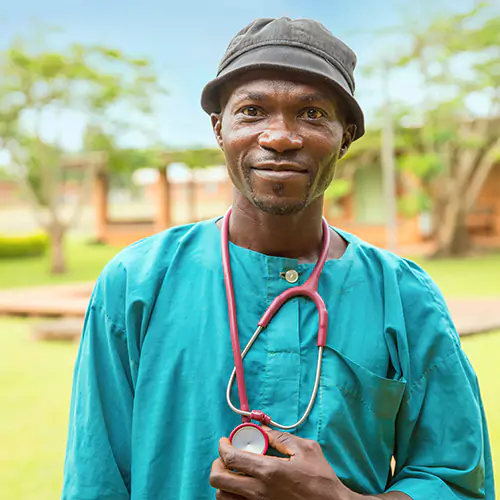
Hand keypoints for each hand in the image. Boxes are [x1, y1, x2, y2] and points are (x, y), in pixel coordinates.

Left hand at [210, 427, 353, 499]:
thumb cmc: (321, 480)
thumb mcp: (306, 449)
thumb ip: (280, 438)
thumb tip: (262, 430)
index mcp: (268, 471)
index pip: (230, 458)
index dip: (223, 446)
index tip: (225, 441)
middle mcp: (258, 492)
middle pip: (218, 480)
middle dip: (218, 464)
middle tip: (227, 457)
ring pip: (222, 497)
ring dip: (224, 482)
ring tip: (235, 473)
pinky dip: (233, 496)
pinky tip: (244, 487)